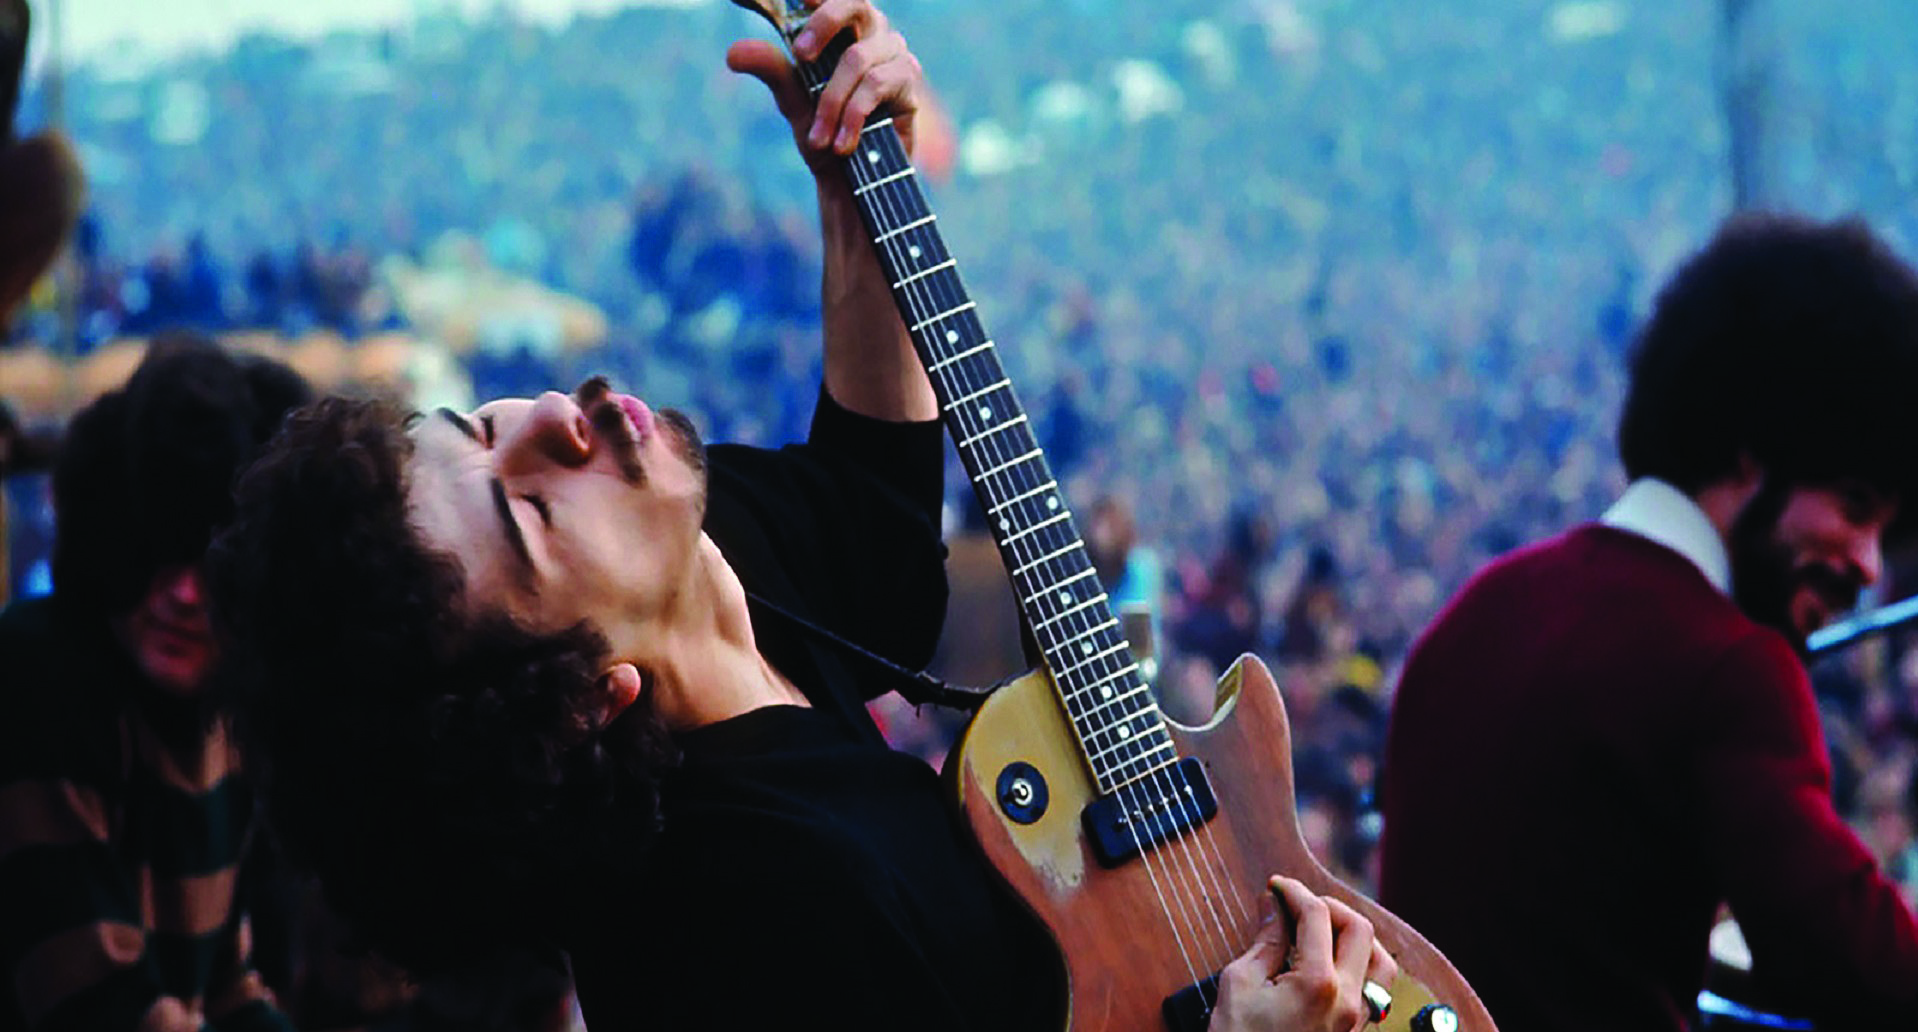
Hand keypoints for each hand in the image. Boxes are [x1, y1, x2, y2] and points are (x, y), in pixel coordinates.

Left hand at [726, 0, 926, 167]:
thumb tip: (733, 53)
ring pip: (857, 58)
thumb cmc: (823, 133)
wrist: (851, 183)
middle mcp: (872, 32)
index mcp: (843, 27)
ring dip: (832, 102)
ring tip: (818, 139)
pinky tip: (842, 145)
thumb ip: (771, 71)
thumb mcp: (792, 101)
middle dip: (824, 23)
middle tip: (800, 54)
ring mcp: (895, 55)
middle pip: (855, 2)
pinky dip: (852, 116)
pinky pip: (876, 86)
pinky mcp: (908, 83)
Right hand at [1208, 876, 1399, 1031]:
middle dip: (1328, 907)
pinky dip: (1359, 963)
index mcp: (1319, 984)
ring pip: (1380, 960)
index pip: (1316, 916)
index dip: (1294, 892)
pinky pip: (1375, 988)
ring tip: (1321, 930)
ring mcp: (1357, 1019)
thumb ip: (1264, 941)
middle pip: (1359, 930)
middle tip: (1297, 904)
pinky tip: (1330, 962)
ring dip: (1354, 935)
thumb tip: (1273, 905)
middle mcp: (1349, 1000)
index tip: (1276, 887)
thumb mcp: (1239, 985)